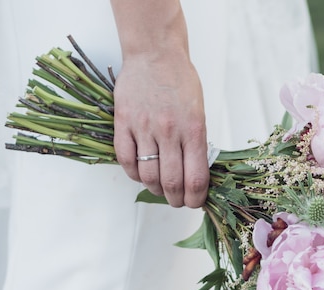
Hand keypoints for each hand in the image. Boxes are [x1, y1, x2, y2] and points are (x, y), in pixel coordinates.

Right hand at [113, 52, 208, 207]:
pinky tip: (141, 173)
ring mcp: (144, 128)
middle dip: (175, 199)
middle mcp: (169, 131)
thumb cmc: (180, 82)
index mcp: (194, 129)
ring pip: (148, 176)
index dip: (196, 199)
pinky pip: (126, 161)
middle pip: (171, 183)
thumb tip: (194, 175)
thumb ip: (196, 144)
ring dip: (155, 189)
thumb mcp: (199, 113)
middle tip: (176, 199)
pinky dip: (134, 174)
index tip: (194, 202)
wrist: (154, 53)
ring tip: (159, 187)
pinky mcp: (123, 123)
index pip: (196, 179)